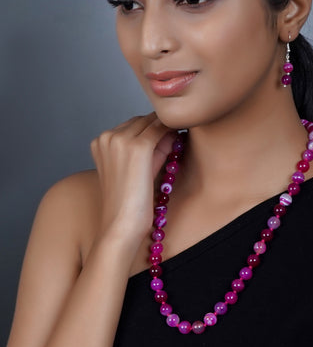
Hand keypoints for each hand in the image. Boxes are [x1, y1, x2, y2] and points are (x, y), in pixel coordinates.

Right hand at [90, 112, 175, 255]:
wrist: (121, 226)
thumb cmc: (129, 204)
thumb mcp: (136, 170)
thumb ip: (149, 149)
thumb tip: (170, 132)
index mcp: (99, 142)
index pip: (131, 125)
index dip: (150, 130)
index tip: (167, 136)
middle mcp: (107, 137)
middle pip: (141, 120)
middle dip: (158, 129)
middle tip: (174, 141)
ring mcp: (120, 140)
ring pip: (151, 122)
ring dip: (165, 131)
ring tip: (175, 145)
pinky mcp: (137, 147)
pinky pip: (161, 130)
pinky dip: (171, 134)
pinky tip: (179, 140)